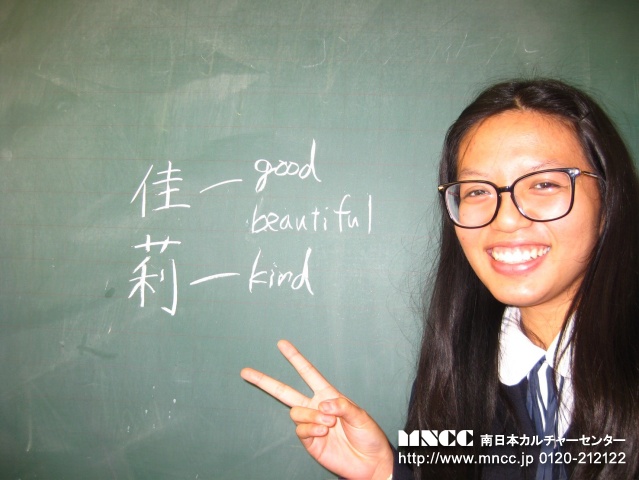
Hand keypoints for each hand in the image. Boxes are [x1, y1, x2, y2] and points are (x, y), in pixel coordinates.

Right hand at [241, 340, 393, 479]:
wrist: (370, 463)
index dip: (295, 358)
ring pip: (295, 412)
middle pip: (284, 391)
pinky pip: (300, 430)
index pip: (308, 373)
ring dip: (311, 416)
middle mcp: (315, 408)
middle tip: (246, 372)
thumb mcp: (360, 416)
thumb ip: (342, 407)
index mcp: (328, 395)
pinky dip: (311, 429)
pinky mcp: (309, 442)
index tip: (282, 344)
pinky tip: (324, 433)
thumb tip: (323, 405)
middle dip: (265, 381)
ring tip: (329, 424)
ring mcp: (311, 425)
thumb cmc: (368, 436)